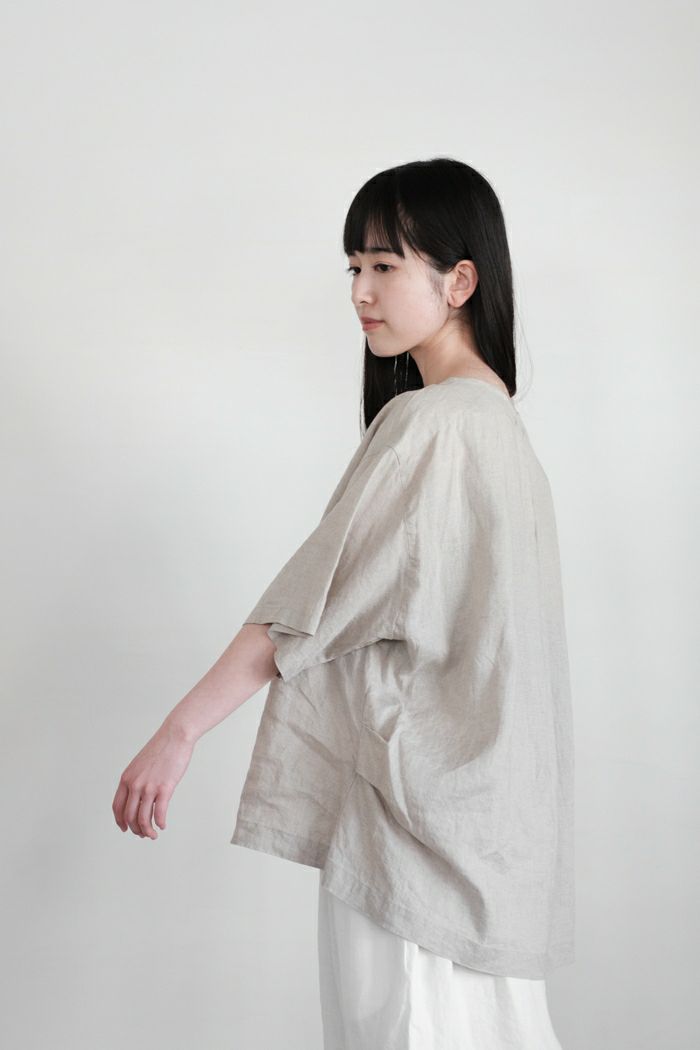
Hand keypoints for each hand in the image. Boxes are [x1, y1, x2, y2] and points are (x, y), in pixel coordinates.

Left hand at [112, 720, 194, 839]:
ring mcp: (148, 787)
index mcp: (126, 778)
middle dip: (135, 829)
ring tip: (153, 834)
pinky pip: (159, 813)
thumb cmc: (161, 748)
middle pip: (129, 816)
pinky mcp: (164, 788)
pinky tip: (163, 825)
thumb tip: (139, 795)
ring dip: (147, 831)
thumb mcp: (140, 764)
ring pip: (143, 819)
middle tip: (143, 834)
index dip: (120, 821)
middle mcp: (134, 784)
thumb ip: (136, 779)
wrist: (174, 736)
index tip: (125, 828)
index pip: (117, 807)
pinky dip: (160, 823)